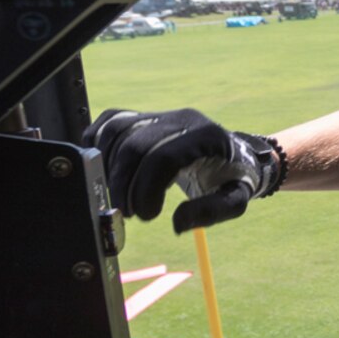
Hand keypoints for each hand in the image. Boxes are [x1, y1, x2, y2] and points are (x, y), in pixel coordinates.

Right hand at [83, 108, 284, 232]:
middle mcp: (183, 119)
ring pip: (118, 131)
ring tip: (119, 196)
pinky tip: (106, 170)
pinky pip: (113, 121)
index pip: (162, 157)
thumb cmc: (235, 178)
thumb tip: (176, 223)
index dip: (145, 189)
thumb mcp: (236, 200)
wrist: (238, 153)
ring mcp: (163, 115)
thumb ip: (211, 212)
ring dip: (109, 168)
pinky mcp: (149, 117)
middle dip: (123, 184)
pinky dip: (100, 144)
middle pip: (135, 145)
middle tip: (128, 213)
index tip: (146, 216)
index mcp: (207, 136)